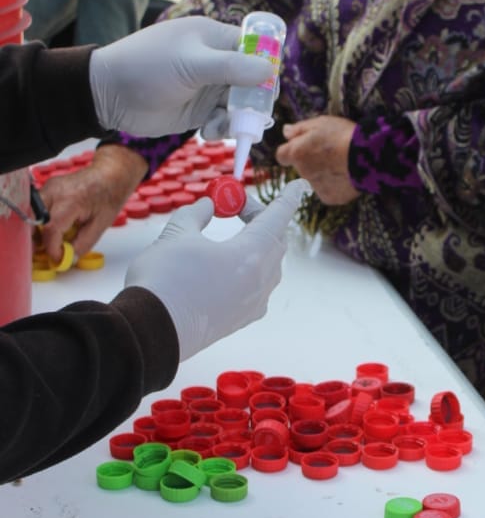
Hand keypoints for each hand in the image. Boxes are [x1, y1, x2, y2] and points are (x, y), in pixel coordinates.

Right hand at [39, 144, 145, 261]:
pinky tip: (54, 228)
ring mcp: (49, 187)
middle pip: (34, 220)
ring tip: (51, 241)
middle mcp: (55, 191)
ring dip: (38, 230)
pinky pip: (38, 208)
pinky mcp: (48, 188)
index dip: (51, 248)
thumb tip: (69, 257)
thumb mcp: (101, 224)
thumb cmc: (109, 194)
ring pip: (32, 214)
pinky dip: (42, 221)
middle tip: (46, 252)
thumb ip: (83, 243)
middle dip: (37, 239)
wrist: (110, 173)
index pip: (51, 229)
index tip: (58, 258)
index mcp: (71, 200)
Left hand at [88, 16, 276, 136]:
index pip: (254, 48)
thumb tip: (270, 71)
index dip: (265, 68)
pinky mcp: (199, 110)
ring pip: (240, 105)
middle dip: (252, 102)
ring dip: (236, 119)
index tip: (267, 89)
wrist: (108, 95)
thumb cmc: (147, 67)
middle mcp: (215, 61)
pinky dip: (221, 129)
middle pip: (251, 82)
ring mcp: (207, 87)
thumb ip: (232, 67)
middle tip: (250, 118)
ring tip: (218, 127)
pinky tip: (206, 132)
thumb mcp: (192, 64)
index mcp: (214, 38)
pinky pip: (223, 120)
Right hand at [124, 179, 307, 360]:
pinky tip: (227, 268)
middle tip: (233, 207)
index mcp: (251, 254)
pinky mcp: (242, 320)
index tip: (299, 185)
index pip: (279, 216)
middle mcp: (260, 280)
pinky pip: (258, 288)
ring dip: (255, 244)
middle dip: (260, 218)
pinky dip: (250, 270)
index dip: (288, 197)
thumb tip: (207, 206)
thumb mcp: (177, 234)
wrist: (151, 332)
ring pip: (268, 265)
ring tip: (228, 236)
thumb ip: (196, 214)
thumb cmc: (164, 280)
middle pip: (275, 240)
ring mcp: (254, 303)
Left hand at [275, 115, 359, 205]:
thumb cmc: (343, 136)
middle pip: (301, 167)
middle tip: (330, 152)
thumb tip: (286, 132)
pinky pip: (329, 190)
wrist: (366, 157)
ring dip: (324, 172)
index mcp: (297, 153)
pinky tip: (347, 174)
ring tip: (342, 162)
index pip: (282, 156)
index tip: (302, 147)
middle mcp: (303, 172)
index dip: (291, 151)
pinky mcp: (330, 197)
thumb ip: (300, 129)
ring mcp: (316, 187)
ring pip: (316, 179)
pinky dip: (336, 184)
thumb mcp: (320, 123)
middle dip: (312, 160)